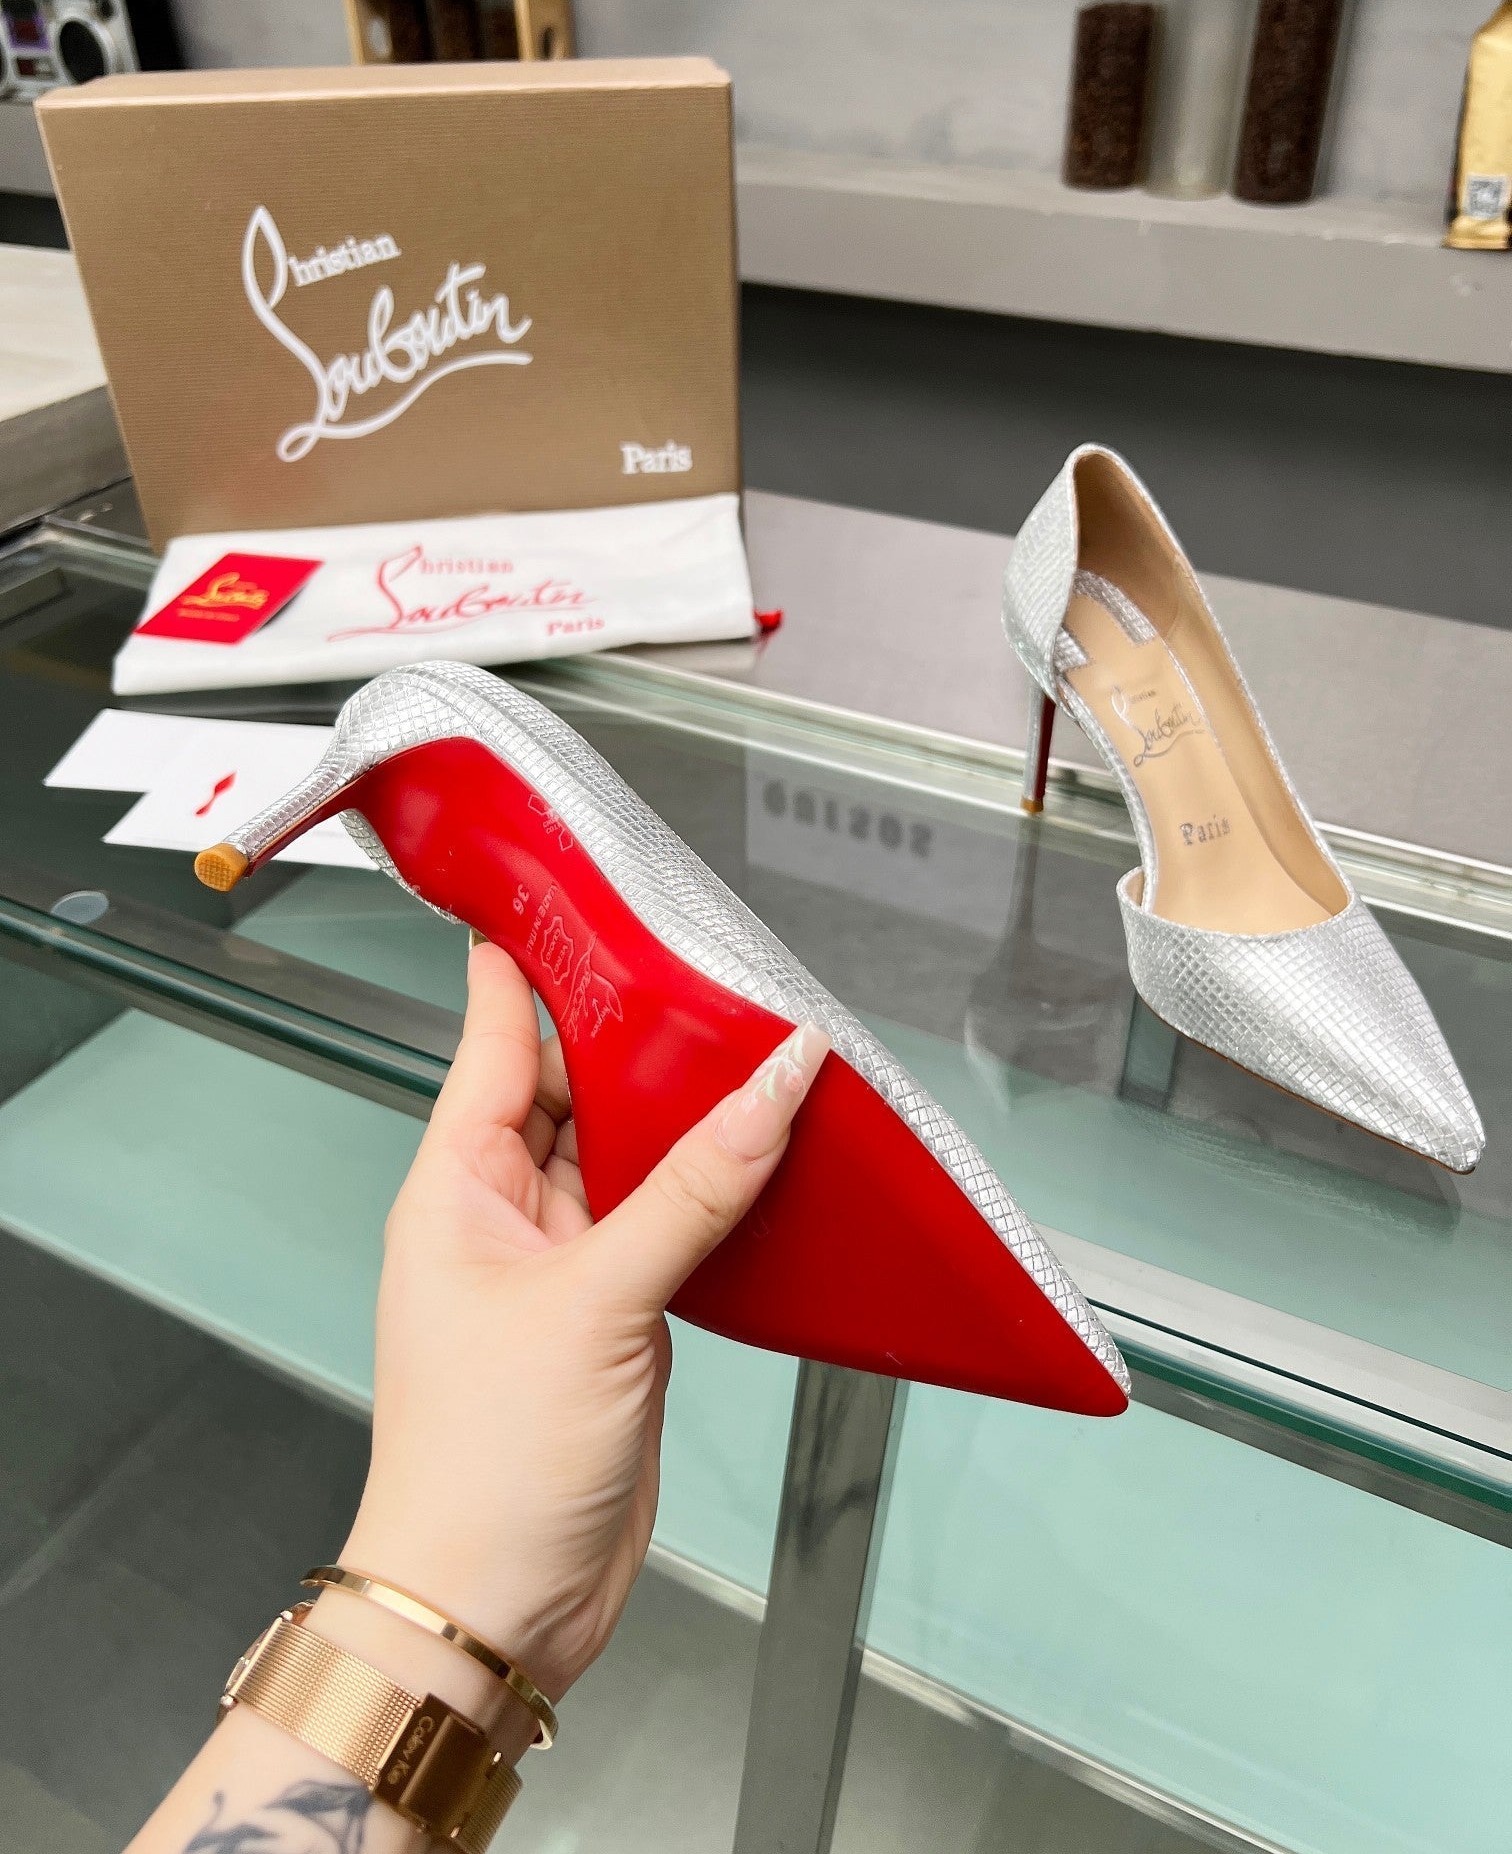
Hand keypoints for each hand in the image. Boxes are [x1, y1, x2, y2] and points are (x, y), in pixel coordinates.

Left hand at [340, 939, 828, 1701]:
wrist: (495, 1609)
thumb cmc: (485, 1467)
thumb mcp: (595, 1302)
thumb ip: (694, 1187)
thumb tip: (774, 1081)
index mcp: (456, 1184)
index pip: (497, 1036)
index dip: (537, 959)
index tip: (584, 890)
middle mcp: (504, 1213)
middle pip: (580, 1087)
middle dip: (646, 1036)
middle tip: (720, 973)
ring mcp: (562, 1265)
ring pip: (633, 1155)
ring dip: (691, 1116)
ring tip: (762, 1050)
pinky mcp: (615, 1315)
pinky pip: (667, 1223)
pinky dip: (715, 1192)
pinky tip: (765, 1157)